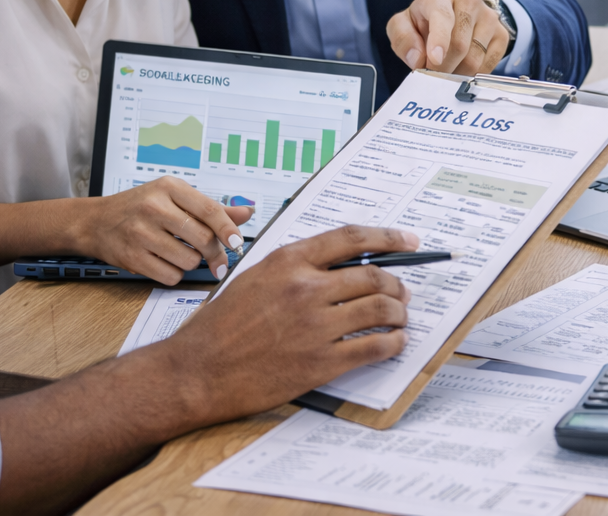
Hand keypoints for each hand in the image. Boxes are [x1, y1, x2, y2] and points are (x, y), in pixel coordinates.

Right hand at [73, 176, 252, 283]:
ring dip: (192, 264)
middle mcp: (154, 208)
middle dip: (215, 254)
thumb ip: (210, 208)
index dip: (229, 230)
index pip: (210, 210)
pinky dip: (175, 274)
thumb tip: (247, 212)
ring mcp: (141, 233)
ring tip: (182, 254)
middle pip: (203, 239)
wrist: (96, 222)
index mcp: (169, 188)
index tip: (238, 243)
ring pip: (188, 260)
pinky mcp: (132, 257)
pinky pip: (170, 276)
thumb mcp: (174, 197)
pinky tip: (167, 263)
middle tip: (218, 261)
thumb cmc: (140, 208)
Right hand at [167, 225, 419, 423]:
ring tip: (399, 317)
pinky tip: (393, 343)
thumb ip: (295, 267)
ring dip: (399, 312)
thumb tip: (340, 265)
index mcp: (288, 262)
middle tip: (402, 292)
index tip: (409, 240)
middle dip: (397, 284)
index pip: (351, 238)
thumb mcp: (255, 278)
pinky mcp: (321, 362)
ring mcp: (315, 326)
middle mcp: (305, 288)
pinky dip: (393, 343)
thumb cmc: (221, 326)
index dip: (388, 237)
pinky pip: (374, 347)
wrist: (198, 371)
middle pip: (373, 275)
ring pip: (381, 309)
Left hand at [387, 0, 510, 75]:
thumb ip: (403, 39)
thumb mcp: (403, 25)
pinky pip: (488, 65)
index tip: (434, 60)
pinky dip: (472, 75)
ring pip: (474, 58)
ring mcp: (489, 17)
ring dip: (456, 74)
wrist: (453, 16)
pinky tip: (462, 68)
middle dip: (443, 68)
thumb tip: (417, 59)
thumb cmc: (423, 21)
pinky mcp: (502, 34)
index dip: (439, 39)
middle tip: (432, 76)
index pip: (442, 17)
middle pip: (459, 45)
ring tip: (446, 70)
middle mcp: (469, 2)